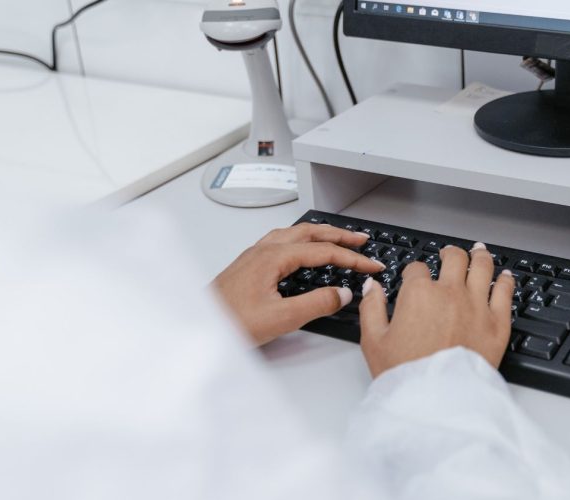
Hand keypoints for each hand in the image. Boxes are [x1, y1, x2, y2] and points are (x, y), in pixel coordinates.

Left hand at [213, 224, 384, 344]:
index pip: (323, 251)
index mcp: (273, 258)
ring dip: (319, 234)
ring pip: (294, 234)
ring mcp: (254, 256)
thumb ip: (316, 304)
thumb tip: (341, 294)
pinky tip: (302, 251)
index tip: (371, 265)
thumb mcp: (281, 318)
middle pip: (309, 232)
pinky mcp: (248, 265)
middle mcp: (263, 251)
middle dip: (339, 235)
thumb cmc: (229, 322)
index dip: (352, 258)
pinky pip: (281, 242)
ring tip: (337, 240)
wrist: (198, 327)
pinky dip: (301, 241)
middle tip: (361, 240)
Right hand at [359, 242, 516, 377]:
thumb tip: (372, 287)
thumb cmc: (406, 375)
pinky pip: (505, 292)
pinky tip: (504, 276)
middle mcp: (450, 293)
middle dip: (450, 253)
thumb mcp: (374, 341)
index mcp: (419, 294)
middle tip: (449, 253)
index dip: (414, 271)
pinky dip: (505, 280)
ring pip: (482, 267)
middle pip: (454, 258)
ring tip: (478, 251)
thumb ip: (371, 308)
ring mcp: (477, 305)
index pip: (417, 269)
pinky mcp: (497, 323)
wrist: (437, 401)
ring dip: (479, 255)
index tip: (414, 277)